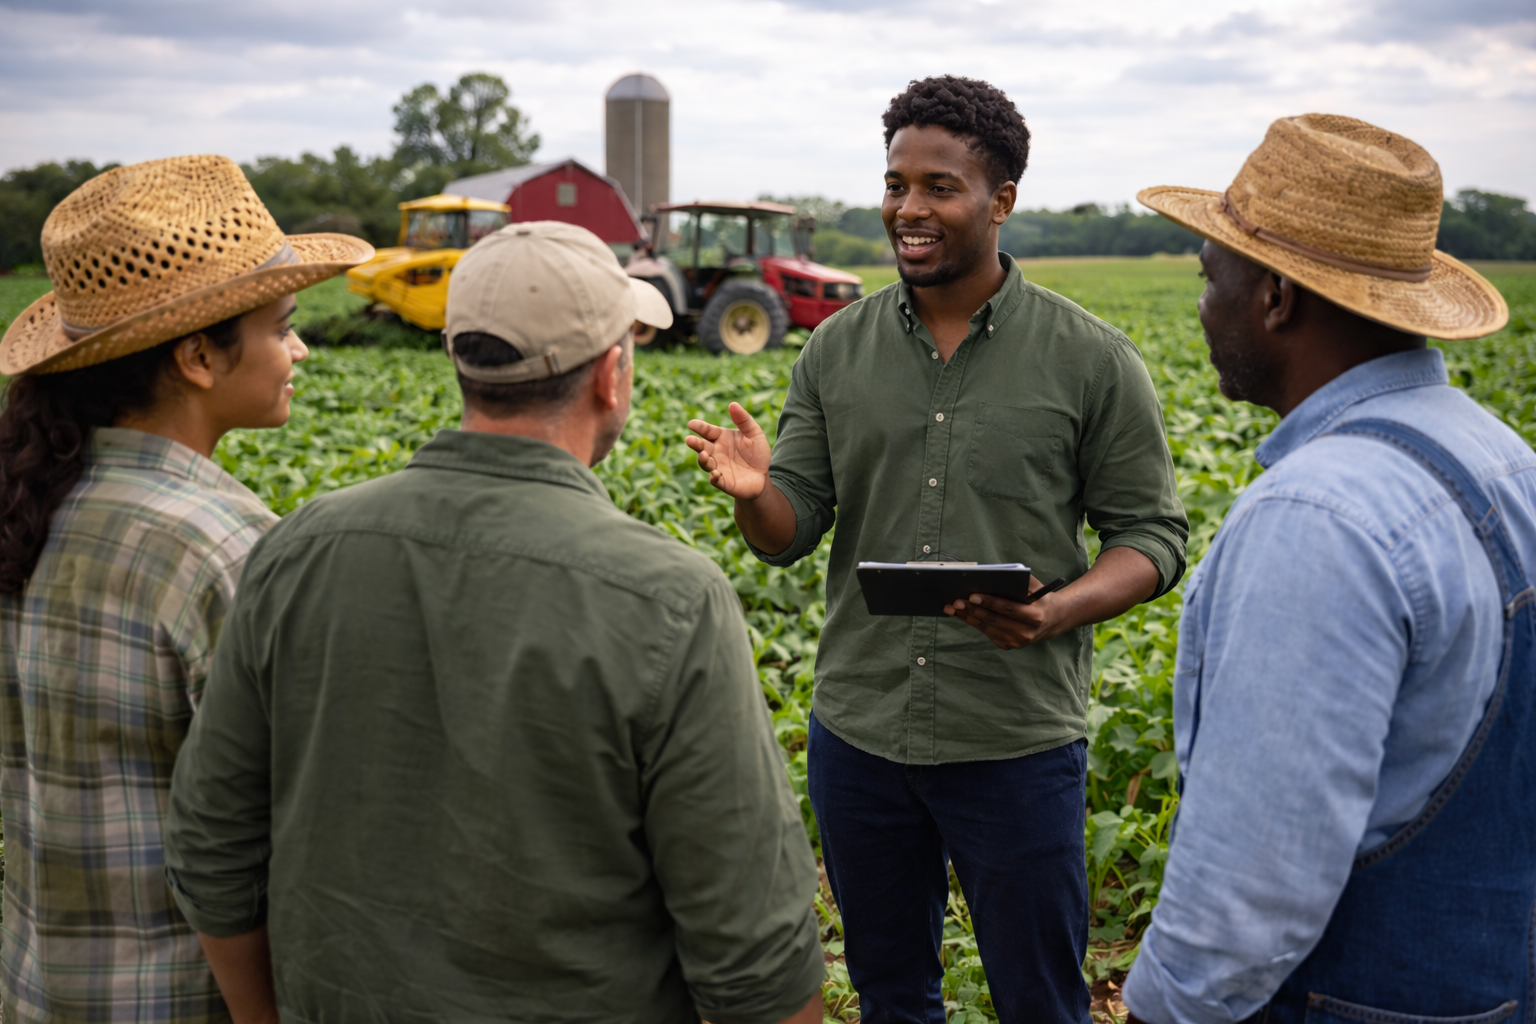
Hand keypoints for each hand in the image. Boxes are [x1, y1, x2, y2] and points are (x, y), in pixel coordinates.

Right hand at [686, 403, 771, 499]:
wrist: (764, 476)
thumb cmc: (757, 453)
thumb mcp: (754, 433)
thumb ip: (744, 420)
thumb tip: (732, 404)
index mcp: (721, 438)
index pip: (707, 431)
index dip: (699, 427)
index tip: (691, 424)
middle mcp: (716, 452)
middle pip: (702, 447)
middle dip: (695, 443)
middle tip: (689, 440)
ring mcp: (718, 467)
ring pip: (705, 463)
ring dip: (703, 460)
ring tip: (704, 455)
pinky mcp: (723, 482)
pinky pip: (715, 480)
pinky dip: (714, 478)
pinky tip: (715, 474)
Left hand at [943, 576, 1071, 649]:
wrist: (1052, 620)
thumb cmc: (1040, 597)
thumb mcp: (1035, 587)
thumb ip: (1019, 581)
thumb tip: (993, 575)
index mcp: (1035, 617)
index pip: (1008, 609)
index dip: (989, 602)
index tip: (972, 595)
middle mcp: (1026, 633)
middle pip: (994, 621)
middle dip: (973, 610)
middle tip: (955, 601)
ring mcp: (1017, 642)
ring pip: (987, 629)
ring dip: (967, 618)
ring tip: (952, 607)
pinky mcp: (1009, 646)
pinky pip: (987, 633)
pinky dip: (973, 623)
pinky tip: (960, 614)